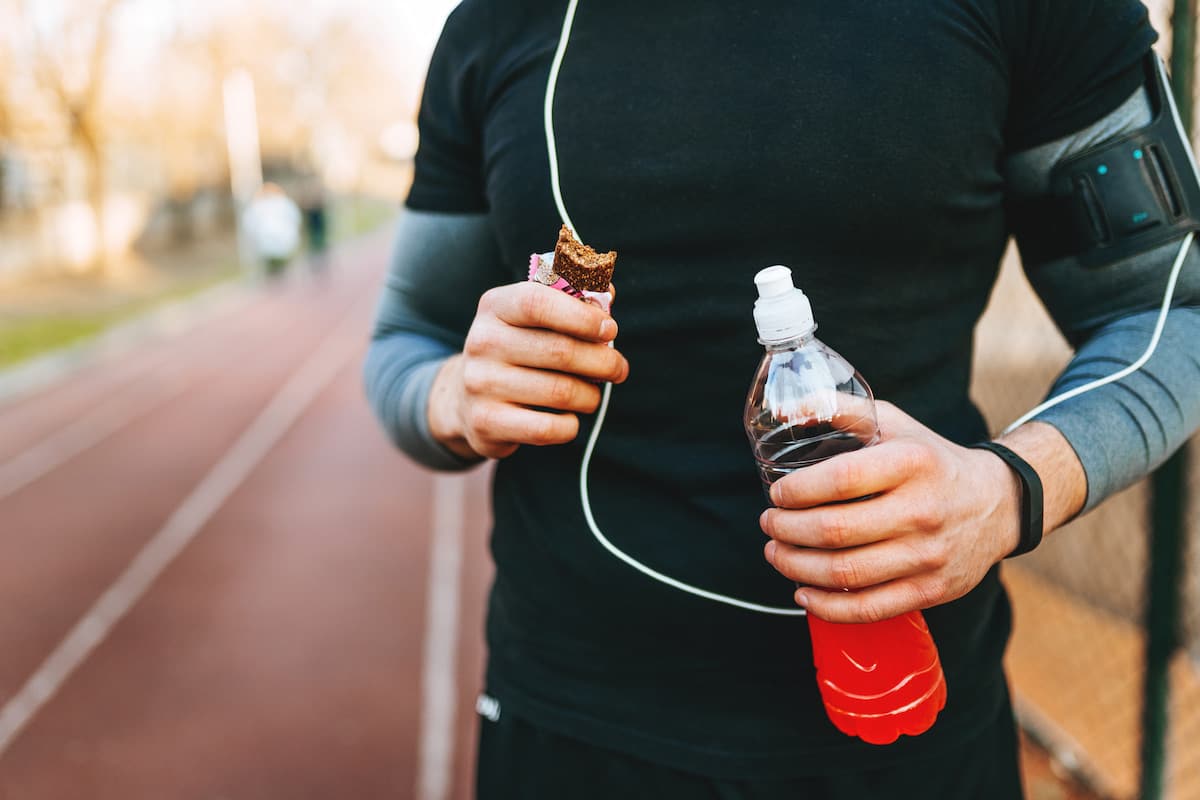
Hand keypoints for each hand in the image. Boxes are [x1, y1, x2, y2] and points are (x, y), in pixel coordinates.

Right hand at [428, 281, 628, 459]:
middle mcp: (482, 342)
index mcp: (495, 306)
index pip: (538, 303)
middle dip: (603, 362)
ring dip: (590, 395)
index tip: (610, 329)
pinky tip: (569, 418)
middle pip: (560, 351)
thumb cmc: (518, 351)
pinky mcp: (486, 422)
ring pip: (560, 392)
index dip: (582, 316)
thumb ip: (571, 301)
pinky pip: (548, 428)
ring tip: (592, 394)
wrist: (467, 400)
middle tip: (618, 368)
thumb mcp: (533, 319)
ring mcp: (480, 384)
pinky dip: (570, 425)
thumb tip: (608, 294)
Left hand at [759, 401, 1021, 622]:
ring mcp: (928, 555)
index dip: (798, 491)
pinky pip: (869, 608)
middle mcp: (922, 510)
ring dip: (797, 567)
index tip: (776, 494)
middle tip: (769, 524)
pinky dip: (827, 606)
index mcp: (911, 463)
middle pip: (835, 531)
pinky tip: (803, 593)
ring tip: (776, 554)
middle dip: (787, 530)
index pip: (840, 480)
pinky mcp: (931, 590)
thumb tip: (784, 410)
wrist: (998, 504)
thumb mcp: (895, 424)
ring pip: (845, 573)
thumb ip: (842, 411)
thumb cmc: (931, 459)